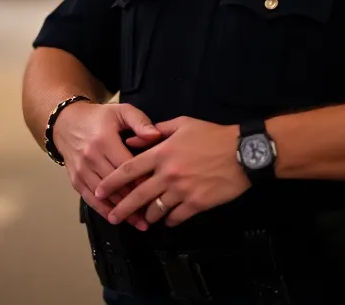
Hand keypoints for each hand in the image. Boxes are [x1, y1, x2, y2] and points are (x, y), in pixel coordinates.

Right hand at [53, 101, 163, 228]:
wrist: (66, 122)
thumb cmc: (99, 118)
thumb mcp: (121, 111)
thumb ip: (140, 121)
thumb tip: (156, 136)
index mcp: (105, 141)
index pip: (127, 167)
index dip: (143, 180)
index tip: (159, 191)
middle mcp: (91, 158)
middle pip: (117, 185)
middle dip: (136, 200)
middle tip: (156, 212)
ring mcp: (82, 171)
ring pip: (105, 196)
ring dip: (123, 211)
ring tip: (142, 223)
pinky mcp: (75, 180)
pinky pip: (91, 200)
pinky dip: (105, 211)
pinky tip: (118, 220)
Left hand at [93, 117, 249, 226]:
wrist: (243, 152)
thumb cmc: (213, 135)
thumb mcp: (182, 124)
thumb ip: (155, 131)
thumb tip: (133, 139)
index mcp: (162, 153)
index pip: (129, 169)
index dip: (112, 182)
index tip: (101, 191)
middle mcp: (168, 174)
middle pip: (138, 195)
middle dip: (122, 208)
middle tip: (112, 217)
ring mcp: (182, 191)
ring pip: (156, 210)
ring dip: (146, 216)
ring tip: (142, 220)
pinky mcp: (197, 204)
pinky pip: (176, 217)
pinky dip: (168, 220)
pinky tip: (166, 220)